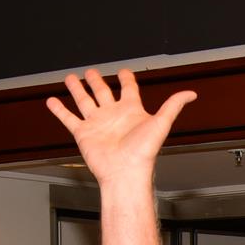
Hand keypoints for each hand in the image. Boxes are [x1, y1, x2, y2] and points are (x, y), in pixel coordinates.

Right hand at [44, 68, 195, 187]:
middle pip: (102, 92)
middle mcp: (113, 115)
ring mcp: (97, 123)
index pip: (128, 89)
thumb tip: (191, 94)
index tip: (123, 71)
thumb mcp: (161, 123)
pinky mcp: (83, 133)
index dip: (126, 79)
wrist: (125, 173)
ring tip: (70, 78)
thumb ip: (173, 106)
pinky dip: (60, 110)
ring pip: (84, 101)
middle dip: (96, 81)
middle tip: (90, 72)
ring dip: (77, 90)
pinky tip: (52, 101)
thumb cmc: (143, 153)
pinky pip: (69, 118)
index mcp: (131, 110)